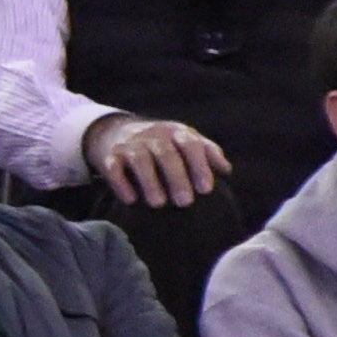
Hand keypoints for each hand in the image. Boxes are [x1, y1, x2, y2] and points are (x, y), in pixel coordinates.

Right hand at [93, 116, 232, 211]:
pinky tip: (130, 200)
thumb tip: (226, 170)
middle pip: (166, 154)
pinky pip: (114, 168)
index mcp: (175, 132)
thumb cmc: (161, 144)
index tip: (206, 189)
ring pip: (140, 160)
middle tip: (185, 202)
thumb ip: (207, 153)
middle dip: (176, 178)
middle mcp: (152, 135)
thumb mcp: (185, 141)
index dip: (199, 166)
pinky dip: (121, 183)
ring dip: (149, 181)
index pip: (190, 145)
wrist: (115, 132)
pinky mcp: (110, 156)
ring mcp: (130, 144)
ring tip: (158, 204)